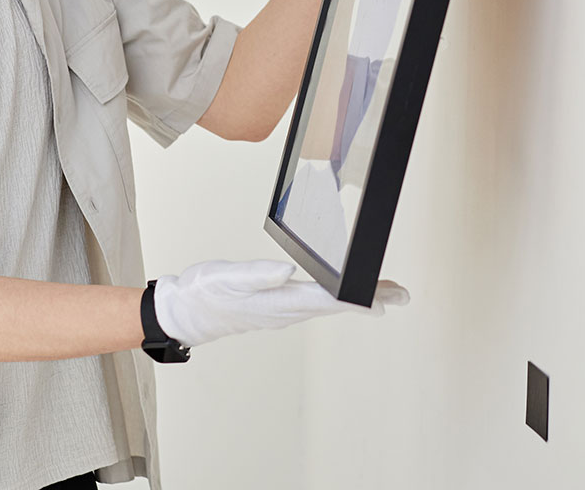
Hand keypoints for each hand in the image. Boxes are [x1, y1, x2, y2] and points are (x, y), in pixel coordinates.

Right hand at [151, 259, 408, 347]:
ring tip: (384, 294)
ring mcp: (282, 311)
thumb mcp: (226, 277)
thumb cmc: (203, 292)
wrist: (183, 311)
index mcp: (278, 301)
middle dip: (370, 300)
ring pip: (328, 305)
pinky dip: (336, 298)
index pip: (327, 300)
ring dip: (357, 300)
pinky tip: (343, 293)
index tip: (385, 300)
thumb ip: (258, 275)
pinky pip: (314, 304)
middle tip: (401, 295)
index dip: (358, 299)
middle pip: (335, 305)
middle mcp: (285, 310)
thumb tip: (288, 273)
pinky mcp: (276, 307)